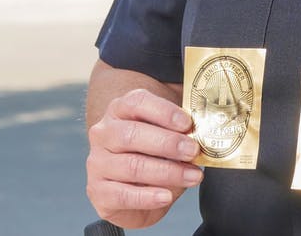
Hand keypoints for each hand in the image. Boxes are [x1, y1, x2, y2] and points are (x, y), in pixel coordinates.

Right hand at [86, 88, 203, 227]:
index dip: (163, 111)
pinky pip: (122, 194)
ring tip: (192, 176)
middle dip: (167, 143)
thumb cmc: (153, 157)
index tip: (187, 124)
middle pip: (131, 134)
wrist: (135, 192)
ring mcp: (97, 162)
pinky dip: (148, 196)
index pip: (136, 103)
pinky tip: (166, 196)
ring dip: (167, 172)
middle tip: (193, 151)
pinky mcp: (98, 191)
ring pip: (131, 165)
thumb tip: (203, 138)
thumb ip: (180, 134)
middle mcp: (104, 133)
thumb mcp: (167, 139)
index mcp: (120, 111)